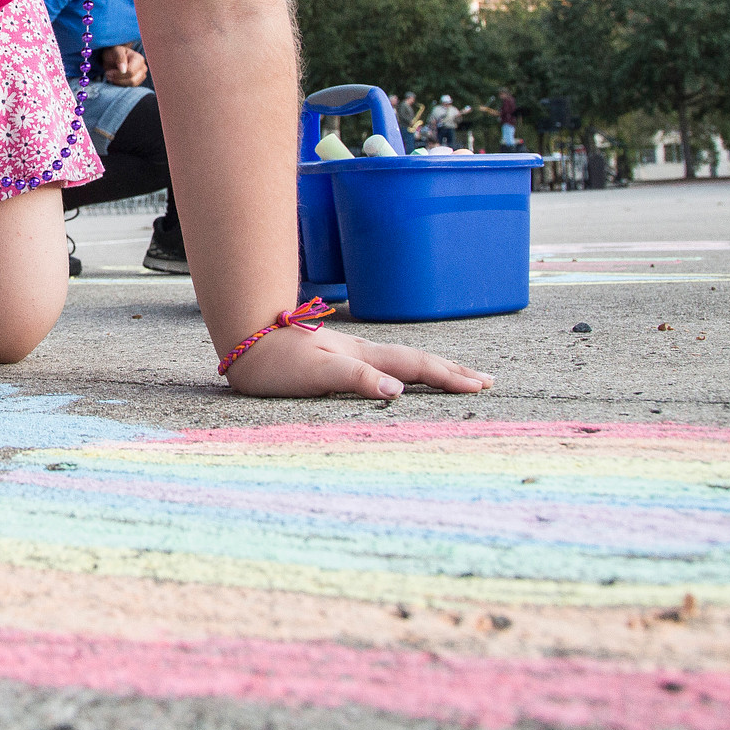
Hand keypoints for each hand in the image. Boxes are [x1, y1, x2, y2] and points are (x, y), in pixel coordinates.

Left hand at [101, 45, 147, 86]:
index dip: (118, 74)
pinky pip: (130, 87)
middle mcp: (143, 67)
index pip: (130, 72)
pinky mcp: (138, 81)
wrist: (114, 57)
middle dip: (118, 79)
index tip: (108, 72)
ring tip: (111, 76)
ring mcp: (142, 75)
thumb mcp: (115, 51)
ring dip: (119, 82)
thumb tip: (123, 70)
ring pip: (132, 85)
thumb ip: (120, 58)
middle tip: (108, 75)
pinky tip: (115, 79)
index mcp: (139, 59)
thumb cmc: (114, 53)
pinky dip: (121, 84)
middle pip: (132, 80)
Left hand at [222, 323, 491, 398]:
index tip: (481, 387)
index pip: (416, 366)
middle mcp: (362, 352)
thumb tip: (398, 390)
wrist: (244, 339)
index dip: (449, 377)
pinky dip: (407, 369)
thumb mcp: (316, 374)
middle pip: (418, 359)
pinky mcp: (336, 358)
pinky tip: (403, 374)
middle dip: (453, 371)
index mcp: (363, 356)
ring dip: (434, 368)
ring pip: (402, 359)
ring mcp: (350, 353)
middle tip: (486, 380)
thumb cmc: (275, 362)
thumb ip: (357, 378)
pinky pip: (385, 363)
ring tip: (457, 374)